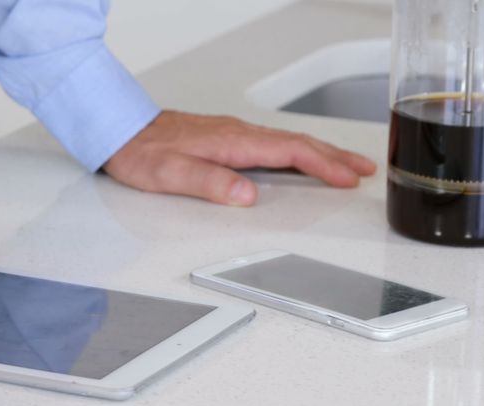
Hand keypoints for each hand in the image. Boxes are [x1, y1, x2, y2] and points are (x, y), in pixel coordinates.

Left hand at [103, 111, 376, 205]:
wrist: (118, 130)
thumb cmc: (140, 152)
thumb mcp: (170, 174)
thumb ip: (209, 183)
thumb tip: (245, 195)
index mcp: (232, 142)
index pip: (290, 151)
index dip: (324, 165)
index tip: (349, 178)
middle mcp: (236, 134)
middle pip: (297, 143)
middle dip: (334, 157)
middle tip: (365, 170)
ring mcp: (231, 134)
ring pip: (286, 142)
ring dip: (318, 153)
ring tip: (343, 166)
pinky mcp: (223, 139)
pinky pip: (271, 144)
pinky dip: (294, 152)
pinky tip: (297, 161)